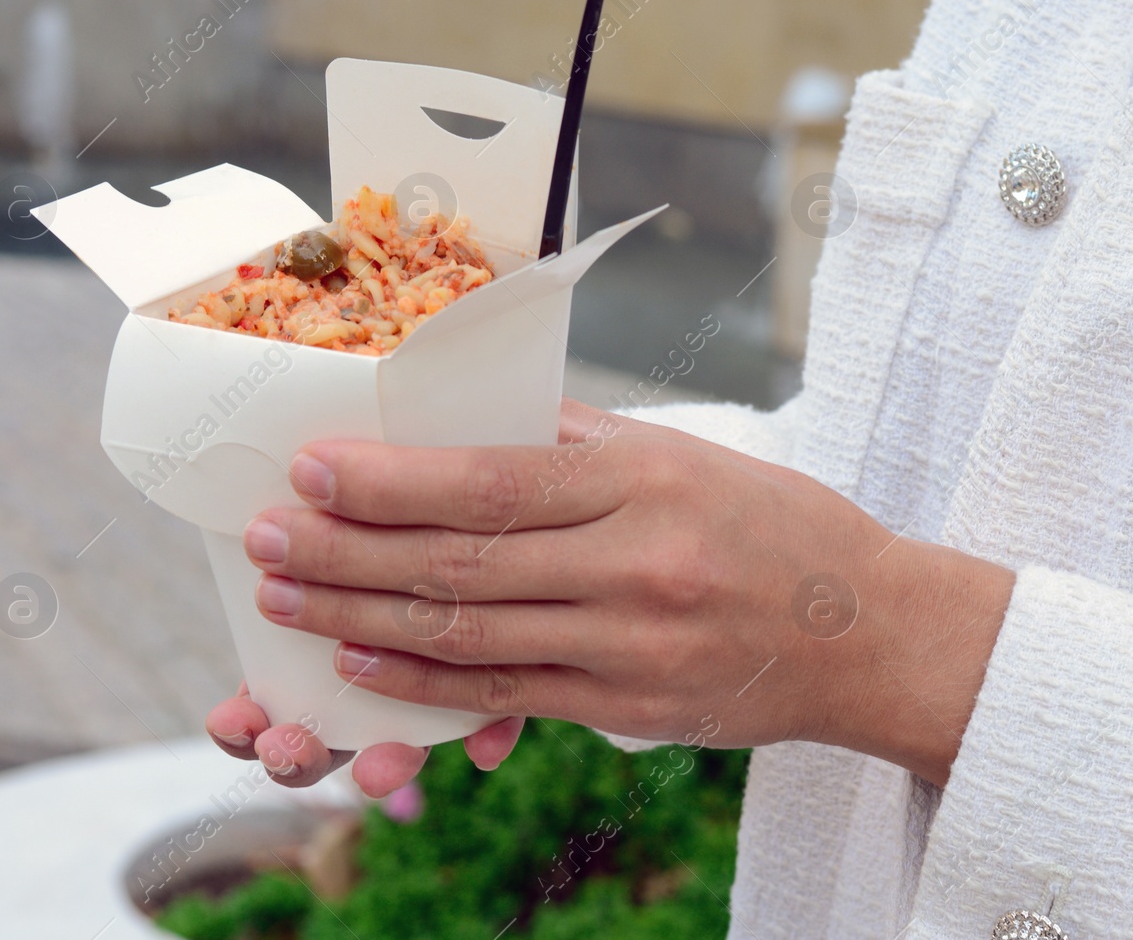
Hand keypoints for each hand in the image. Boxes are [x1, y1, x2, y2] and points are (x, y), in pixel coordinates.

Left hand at [210, 399, 1014, 787]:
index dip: (389, 481)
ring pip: (470, 634)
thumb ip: (579, 442)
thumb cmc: (775, 525)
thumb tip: (470, 422)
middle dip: (346, 551)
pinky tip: (364, 662)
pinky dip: (427, 682)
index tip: (309, 468)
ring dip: (364, 619)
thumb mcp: (688, 455)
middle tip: (264, 538)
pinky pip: (508, 693)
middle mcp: (633, 566)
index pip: (491, 481)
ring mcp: (630, 647)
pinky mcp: (629, 709)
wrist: (868, 633)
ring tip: (286, 601)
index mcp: (644, 483)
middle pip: (462, 562)